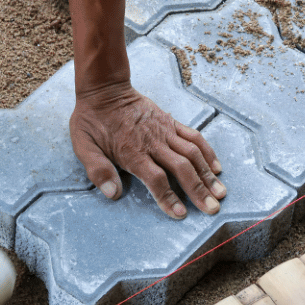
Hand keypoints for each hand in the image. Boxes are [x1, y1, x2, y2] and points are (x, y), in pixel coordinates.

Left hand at [70, 82, 225, 218]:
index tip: (180, 214)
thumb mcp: (83, 146)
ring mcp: (165, 130)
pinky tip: (216, 167)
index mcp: (132, 151)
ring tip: (221, 192)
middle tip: (212, 208)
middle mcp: (153, 142)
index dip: (168, 197)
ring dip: (207, 174)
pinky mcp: (170, 122)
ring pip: (192, 153)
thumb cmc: (92, 121)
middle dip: (198, 190)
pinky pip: (194, 136)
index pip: (156, 179)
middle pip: (181, 168)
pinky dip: (207, 152)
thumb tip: (112, 193)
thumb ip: (98, 170)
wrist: (104, 90)